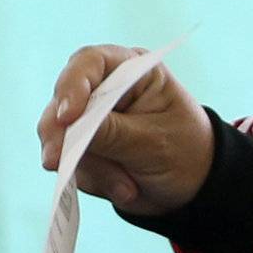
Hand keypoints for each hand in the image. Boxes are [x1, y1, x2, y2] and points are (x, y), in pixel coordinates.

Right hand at [37, 46, 216, 218]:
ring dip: (92, 169)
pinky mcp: (85, 150)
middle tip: (59, 161)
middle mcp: (105, 90)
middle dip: (65, 137)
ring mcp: (91, 122)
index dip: (71, 86)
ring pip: (63, 140)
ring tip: (128, 188)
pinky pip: (71, 165)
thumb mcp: (154, 142)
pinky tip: (124, 189)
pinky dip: (95, 181)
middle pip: (63, 103)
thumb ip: (112, 133)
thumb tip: (68, 128)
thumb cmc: (185, 152)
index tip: (66, 117)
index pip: (89, 63)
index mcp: (130, 71)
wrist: (193, 189)